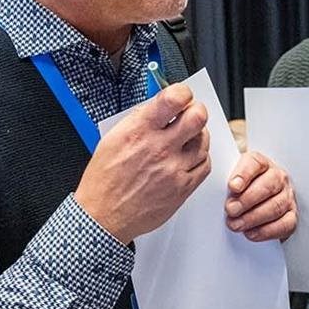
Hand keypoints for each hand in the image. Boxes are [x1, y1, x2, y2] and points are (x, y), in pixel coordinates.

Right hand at [73, 83, 209, 243]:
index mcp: (139, 131)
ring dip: (198, 136)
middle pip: (197, 118)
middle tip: (191, 115)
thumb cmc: (104, 180)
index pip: (173, 99)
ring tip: (187, 139)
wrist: (104, 215)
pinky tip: (190, 157)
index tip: (182, 96)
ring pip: (204, 142)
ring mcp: (173, 169)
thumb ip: (139, 120)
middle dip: (196, 112)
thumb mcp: (112, 139)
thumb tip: (160, 106)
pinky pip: (204, 165)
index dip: (183, 93)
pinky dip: (200, 157)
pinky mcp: (182, 188)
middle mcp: (159, 148)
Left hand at [224, 151, 295, 241]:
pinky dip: (266, 231)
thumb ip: (228, 182)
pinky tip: (251, 232)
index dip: (244, 174)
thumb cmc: (243, 192)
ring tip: (236, 224)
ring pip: (276, 206)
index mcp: (261, 164)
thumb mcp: (233, 182)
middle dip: (247, 200)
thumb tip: (219, 190)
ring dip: (253, 218)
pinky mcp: (291, 216)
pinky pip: (284, 224)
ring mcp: (286, 196)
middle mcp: (277, 177)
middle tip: (231, 210)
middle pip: (268, 186)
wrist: (258, 206)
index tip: (233, 187)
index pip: (255, 163)